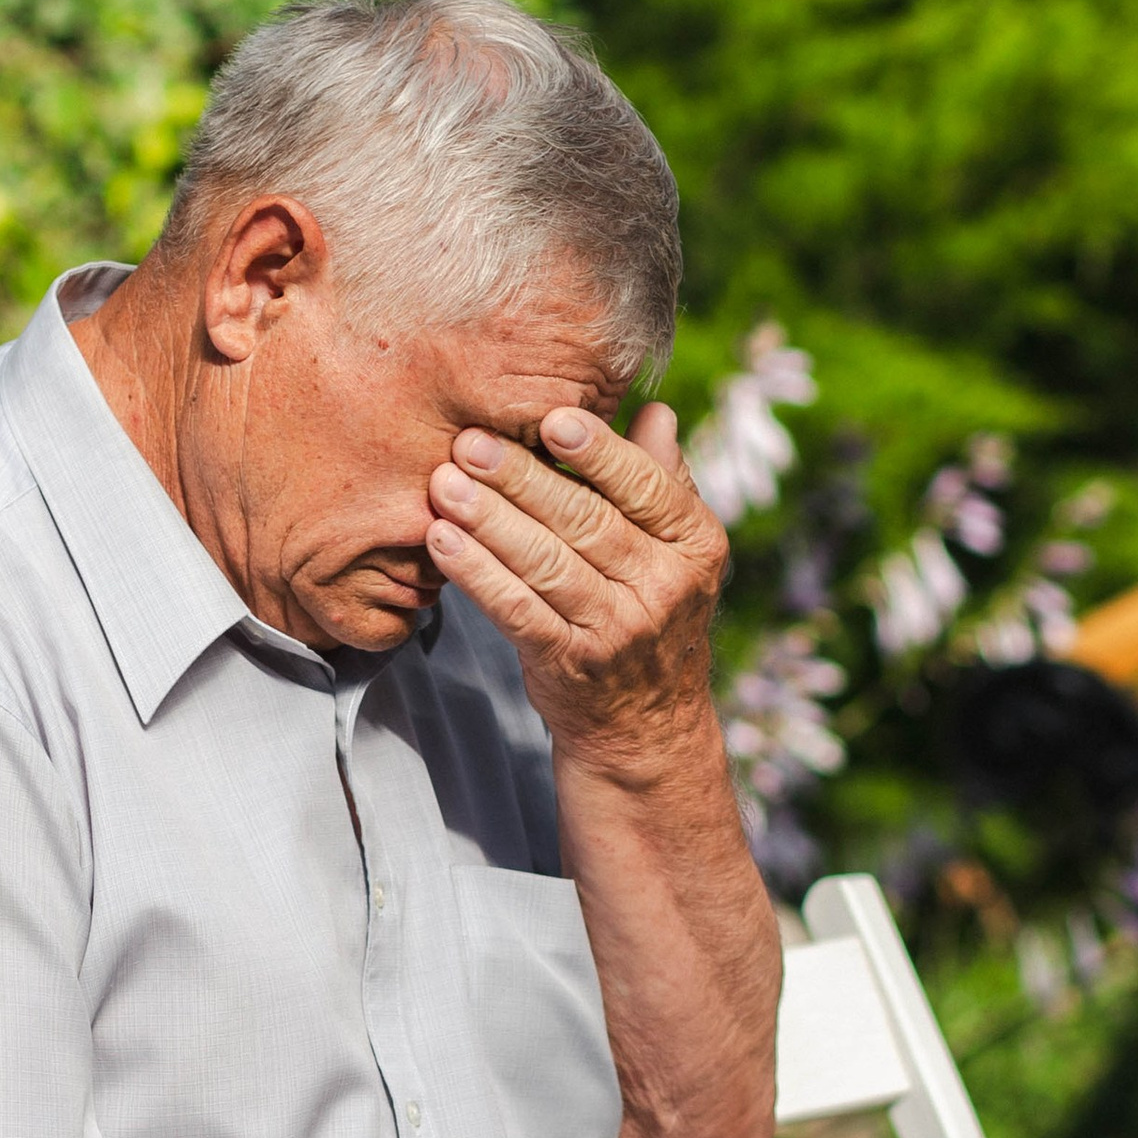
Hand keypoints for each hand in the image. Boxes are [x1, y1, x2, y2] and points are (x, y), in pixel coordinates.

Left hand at [425, 399, 725, 767]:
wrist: (646, 726)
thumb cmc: (649, 616)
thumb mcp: (675, 552)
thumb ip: (663, 482)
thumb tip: (655, 410)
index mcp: (695, 545)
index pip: (646, 487)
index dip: (599, 451)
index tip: (553, 417)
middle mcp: (664, 587)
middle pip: (586, 521)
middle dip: (522, 478)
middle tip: (471, 442)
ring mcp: (618, 630)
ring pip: (547, 563)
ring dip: (489, 520)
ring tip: (445, 484)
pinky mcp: (571, 663)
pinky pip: (518, 611)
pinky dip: (477, 575)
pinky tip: (443, 542)